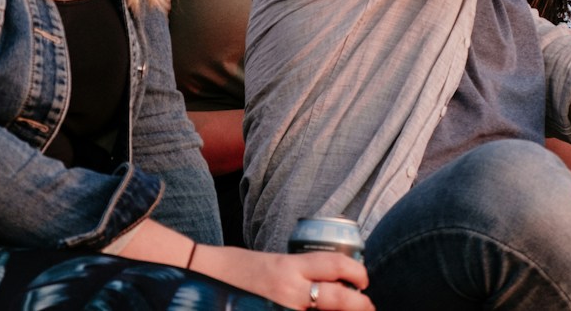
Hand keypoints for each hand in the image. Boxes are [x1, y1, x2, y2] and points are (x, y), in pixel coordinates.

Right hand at [193, 245, 372, 309]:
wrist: (201, 277)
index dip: (357, 273)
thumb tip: (329, 280)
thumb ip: (299, 272)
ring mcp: (281, 309)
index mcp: (289, 267)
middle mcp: (288, 290)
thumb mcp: (273, 263)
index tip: (364, 280)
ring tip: (352, 310)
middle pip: (339, 298)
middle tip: (368, 305)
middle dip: (361, 304)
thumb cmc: (236, 269)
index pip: (336, 266)